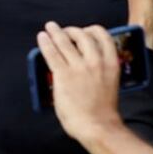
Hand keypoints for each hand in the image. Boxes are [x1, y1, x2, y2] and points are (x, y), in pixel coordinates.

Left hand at [36, 22, 121, 142]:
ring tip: (50, 27)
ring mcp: (78, 67)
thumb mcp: (108, 83)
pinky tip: (41, 37)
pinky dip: (45, 42)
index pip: (104, 37)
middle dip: (72, 30)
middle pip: (82, 35)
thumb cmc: (103, 111)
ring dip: (55, 32)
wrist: (97, 126)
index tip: (85, 30)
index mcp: (111, 64)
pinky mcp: (63, 74)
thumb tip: (84, 63)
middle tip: (64, 31)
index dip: (93, 30)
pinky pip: (51, 53)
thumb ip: (98, 71)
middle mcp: (95, 62)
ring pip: (64, 41)